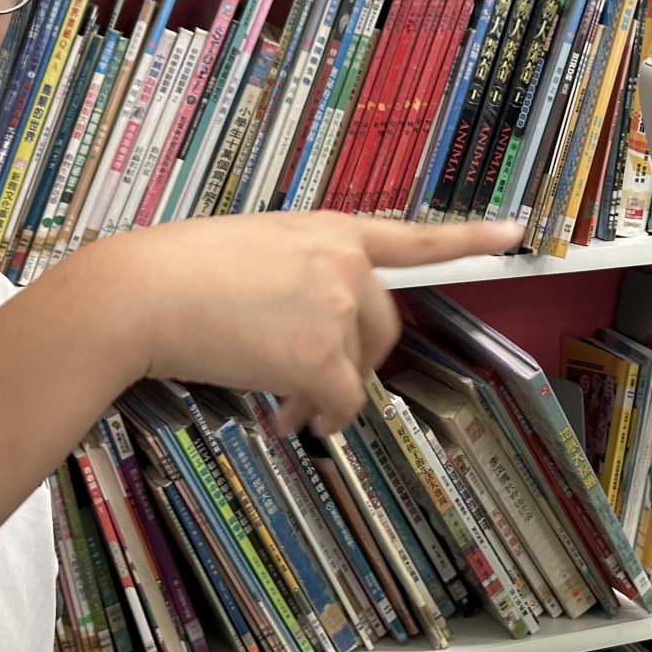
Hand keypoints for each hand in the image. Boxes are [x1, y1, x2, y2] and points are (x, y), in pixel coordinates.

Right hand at [84, 212, 521, 433]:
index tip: (513, 233)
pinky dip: (319, 420)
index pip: (412, 236)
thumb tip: (305, 329)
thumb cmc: (172, 271)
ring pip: (357, 371)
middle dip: (354, 364)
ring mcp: (337, 308)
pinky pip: (340, 403)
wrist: (138, 293)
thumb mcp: (250, 248)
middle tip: (313, 392)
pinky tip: (283, 422)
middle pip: (383, 327)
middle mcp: (345, 264)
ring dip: (327, 398)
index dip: (468, 237)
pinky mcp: (321, 356)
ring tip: (285, 411)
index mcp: (329, 230)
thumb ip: (296, 273)